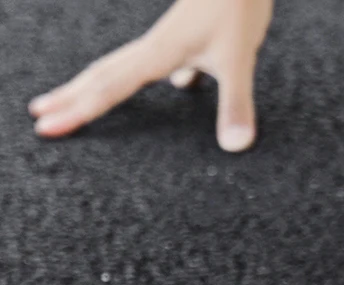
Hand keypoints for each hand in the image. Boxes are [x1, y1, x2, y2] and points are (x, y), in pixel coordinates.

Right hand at [28, 0, 273, 151]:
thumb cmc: (238, 4)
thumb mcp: (239, 58)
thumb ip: (235, 103)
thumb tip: (234, 146)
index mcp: (159, 54)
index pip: (108, 89)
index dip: (77, 111)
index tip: (46, 127)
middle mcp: (158, 47)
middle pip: (103, 75)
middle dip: (70, 96)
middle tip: (39, 115)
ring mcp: (174, 40)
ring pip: (127, 68)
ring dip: (102, 86)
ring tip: (84, 99)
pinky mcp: (195, 35)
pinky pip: (168, 63)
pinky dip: (165, 74)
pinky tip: (181, 84)